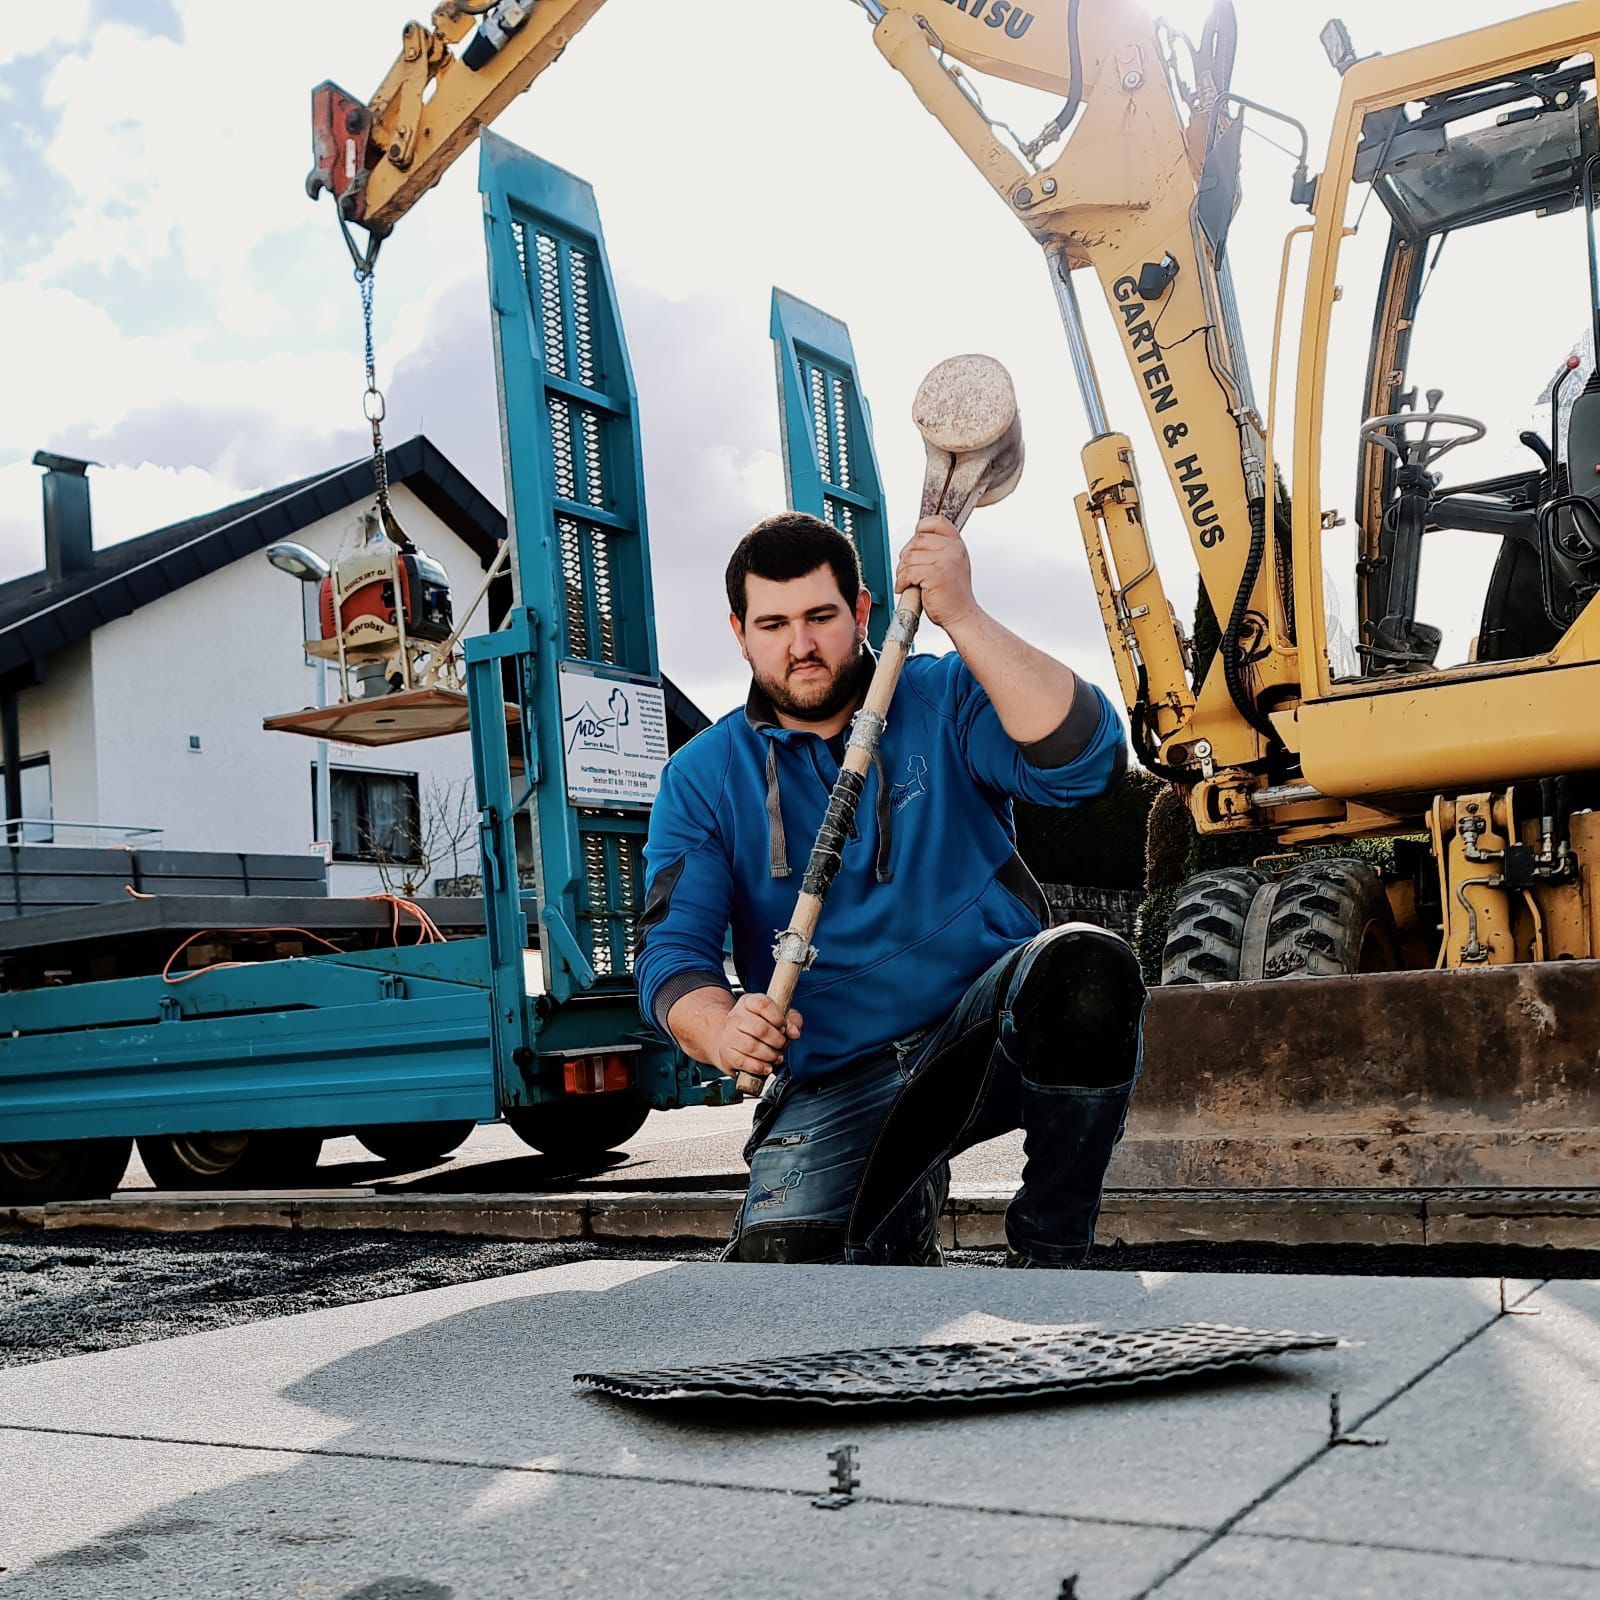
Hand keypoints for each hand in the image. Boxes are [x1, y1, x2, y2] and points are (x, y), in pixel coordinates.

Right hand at [717, 994, 801, 1078]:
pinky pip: (743, 1061)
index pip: (763, 1004)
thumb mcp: (779, 1017)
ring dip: (770, 1055)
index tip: (784, 1027)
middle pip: (760, 1028)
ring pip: (751, 1047)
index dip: (778, 1017)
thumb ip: (792, 1020)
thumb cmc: (761, 1027)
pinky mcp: (726, 1052)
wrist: (734, 1041)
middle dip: (777, 1040)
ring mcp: (729, 1034)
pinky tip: (767, 1066)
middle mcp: (736, 1016)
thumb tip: (794, 1032)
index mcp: (749, 1002)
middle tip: (782, 1044)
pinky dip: (759, 1067)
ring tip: (776, 1056)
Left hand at [894, 515, 977, 630]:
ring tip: (907, 581)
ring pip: (909, 557)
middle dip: (906, 556)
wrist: (961, 615)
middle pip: (917, 540)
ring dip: (902, 571)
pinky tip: (905, 588)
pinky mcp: (935, 575)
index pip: (936, 522)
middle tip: (906, 570)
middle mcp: (953, 550)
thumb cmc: (952, 594)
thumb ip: (938, 550)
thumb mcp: (951, 564)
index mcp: (956, 544)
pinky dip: (902, 581)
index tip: (915, 544)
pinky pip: (908, 572)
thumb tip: (914, 542)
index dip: (921, 529)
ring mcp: (945, 561)